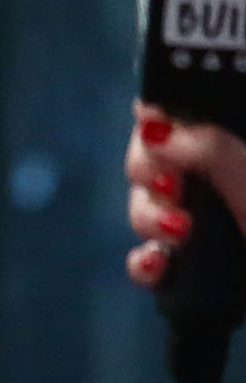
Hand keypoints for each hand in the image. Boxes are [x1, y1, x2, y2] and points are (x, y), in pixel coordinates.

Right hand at [125, 103, 245, 286]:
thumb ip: (213, 151)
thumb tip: (155, 126)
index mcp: (239, 152)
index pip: (191, 111)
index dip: (163, 115)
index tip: (156, 132)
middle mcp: (226, 181)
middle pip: (158, 156)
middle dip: (151, 173)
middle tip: (170, 188)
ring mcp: (212, 226)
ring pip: (149, 206)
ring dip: (148, 219)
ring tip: (175, 236)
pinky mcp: (199, 270)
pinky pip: (151, 256)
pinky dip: (145, 263)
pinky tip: (156, 266)